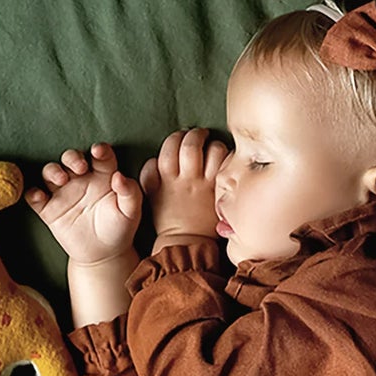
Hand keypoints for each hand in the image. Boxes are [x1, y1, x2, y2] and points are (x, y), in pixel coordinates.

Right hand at [25, 143, 142, 265]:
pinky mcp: (49, 209)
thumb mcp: (131, 212)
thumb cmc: (120, 228)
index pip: (100, 156)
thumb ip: (130, 193)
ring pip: (50, 172)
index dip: (99, 150)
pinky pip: (35, 197)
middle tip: (80, 167)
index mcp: (103, 175)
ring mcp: (63, 193)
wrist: (104, 254)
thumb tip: (119, 176)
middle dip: (72, 157)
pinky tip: (40, 196)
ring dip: (52, 171)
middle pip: (71, 157)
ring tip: (60, 180)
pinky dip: (33, 193)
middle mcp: (81, 179)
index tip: (99, 151)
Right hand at [140, 128, 228, 248]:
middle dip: (194, 134)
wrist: (185, 241)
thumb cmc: (167, 216)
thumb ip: (150, 175)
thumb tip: (155, 159)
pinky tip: (222, 157)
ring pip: (210, 151)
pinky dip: (224, 155)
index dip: (176, 138)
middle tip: (198, 135)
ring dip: (211, 143)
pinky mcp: (218, 190)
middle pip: (189, 145)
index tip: (180, 138)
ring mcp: (203, 184)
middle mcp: (184, 179)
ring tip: (211, 144)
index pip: (168, 147)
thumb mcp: (150, 195)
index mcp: (164, 179)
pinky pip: (225, 164)